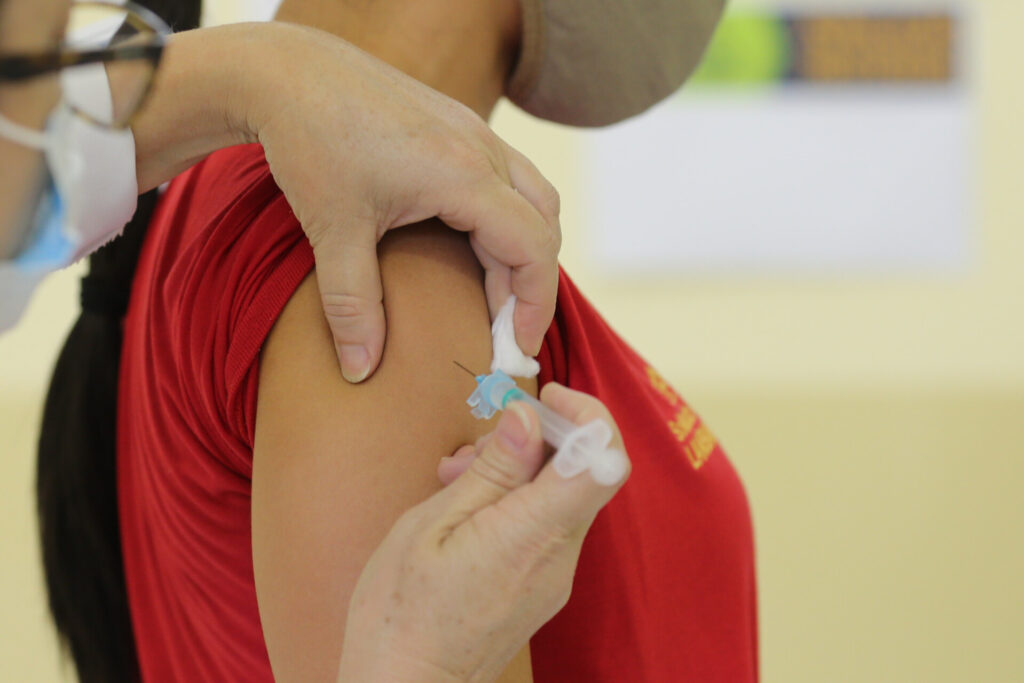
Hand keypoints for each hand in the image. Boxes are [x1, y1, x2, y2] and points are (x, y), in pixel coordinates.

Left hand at [249, 24, 560, 382]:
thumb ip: (352, 305)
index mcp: (464, 175)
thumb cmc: (310, 141)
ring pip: (531, 199)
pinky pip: (506, 180)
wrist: (288, 71)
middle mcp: (482, 149)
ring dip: (520, 251)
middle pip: (543, 225)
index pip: (534, 249)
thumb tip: (360, 370)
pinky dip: (503, 223)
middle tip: (502, 334)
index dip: (536, 306)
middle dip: (531, 285)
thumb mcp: (333, 230)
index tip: (517, 351)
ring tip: (489, 299)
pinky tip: (469, 250)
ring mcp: (474, 132)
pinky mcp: (458, 127)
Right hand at [336, 384, 628, 681]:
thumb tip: (527, 418)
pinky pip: (545, 524)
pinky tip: (466, 506)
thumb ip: (491, 471)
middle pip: (584, 472)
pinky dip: (516, 500)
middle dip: (539, 438)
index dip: (588, 416)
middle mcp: (558, 556)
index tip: (548, 398)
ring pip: (561, 496)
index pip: (603, 463)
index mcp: (531, 534)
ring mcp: (554, 575)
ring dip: (520, 469)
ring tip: (458, 476)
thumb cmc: (401, 613)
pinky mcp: (542, 586)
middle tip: (480, 442)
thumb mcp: (431, 526)